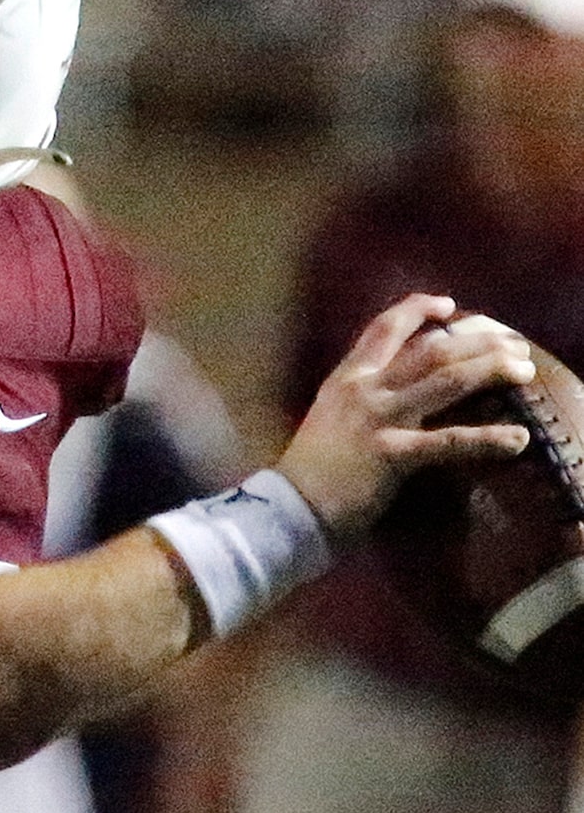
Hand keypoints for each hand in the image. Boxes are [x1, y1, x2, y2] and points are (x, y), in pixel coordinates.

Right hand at [274, 294, 535, 539]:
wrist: (288, 508)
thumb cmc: (308, 471)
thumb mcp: (328, 418)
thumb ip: (359, 400)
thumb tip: (395, 391)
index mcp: (346, 380)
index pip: (383, 330)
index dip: (418, 309)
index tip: (449, 304)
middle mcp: (365, 390)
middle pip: (431, 350)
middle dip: (478, 341)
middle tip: (513, 344)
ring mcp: (379, 419)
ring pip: (446, 380)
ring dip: (490, 371)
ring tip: (524, 371)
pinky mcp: (393, 453)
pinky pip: (449, 442)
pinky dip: (487, 440)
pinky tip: (518, 440)